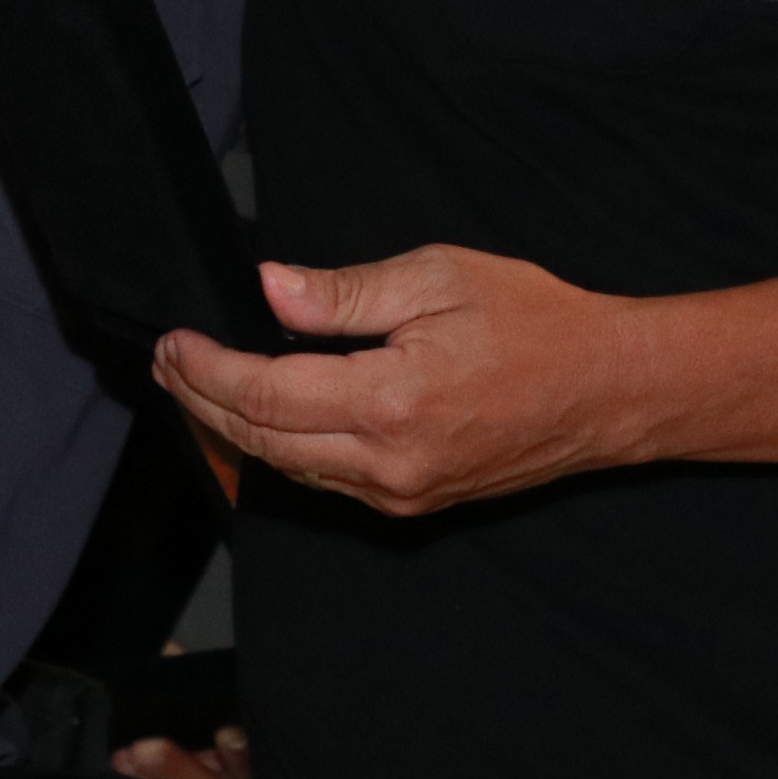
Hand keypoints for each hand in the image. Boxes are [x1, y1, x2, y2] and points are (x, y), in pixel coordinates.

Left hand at [153, 250, 661, 517]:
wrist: (607, 389)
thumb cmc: (534, 323)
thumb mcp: (438, 278)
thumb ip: (345, 292)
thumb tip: (269, 289)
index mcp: (390, 401)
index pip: (264, 394)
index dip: (206, 369)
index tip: (175, 341)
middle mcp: (389, 462)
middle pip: (261, 442)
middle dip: (202, 401)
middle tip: (170, 363)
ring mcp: (401, 491)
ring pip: (289, 469)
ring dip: (234, 428)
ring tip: (198, 385)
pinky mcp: (414, 500)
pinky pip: (327, 480)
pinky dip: (283, 449)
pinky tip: (263, 418)